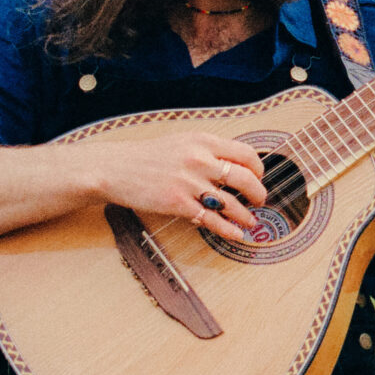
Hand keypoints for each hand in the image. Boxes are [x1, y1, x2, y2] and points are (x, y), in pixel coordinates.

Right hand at [87, 131, 268, 237]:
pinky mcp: (178, 203)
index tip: (259, 177)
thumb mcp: (181, 142)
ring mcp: (190, 182)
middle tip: (259, 201)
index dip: (258, 169)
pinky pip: (212, 220)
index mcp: (203, 141)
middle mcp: (200, 159)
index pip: (246, 154)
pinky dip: (228, 229)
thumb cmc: (147, 156)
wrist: (115, 168)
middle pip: (246, 178)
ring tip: (251, 221)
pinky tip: (236, 233)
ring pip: (232, 203)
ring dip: (246, 215)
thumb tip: (233, 164)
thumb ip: (207, 150)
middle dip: (258, 193)